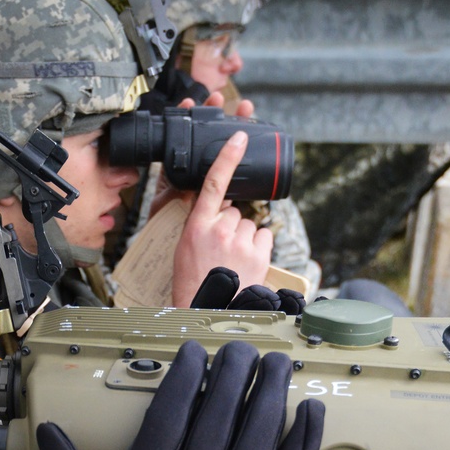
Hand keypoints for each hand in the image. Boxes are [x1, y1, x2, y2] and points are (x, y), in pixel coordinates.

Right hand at [38, 341, 323, 449]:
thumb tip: (47, 431)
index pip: (171, 416)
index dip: (186, 378)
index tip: (196, 352)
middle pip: (219, 417)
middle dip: (234, 374)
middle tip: (242, 349)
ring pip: (258, 439)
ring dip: (271, 394)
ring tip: (277, 363)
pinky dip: (303, 443)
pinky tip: (312, 412)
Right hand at [170, 133, 272, 305]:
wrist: (208, 313)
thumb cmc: (192, 284)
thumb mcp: (185, 249)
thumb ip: (201, 225)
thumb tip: (223, 212)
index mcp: (196, 227)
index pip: (214, 183)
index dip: (227, 157)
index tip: (240, 136)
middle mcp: (219, 230)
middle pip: (235, 211)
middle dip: (231, 225)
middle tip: (221, 250)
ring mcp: (241, 242)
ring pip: (250, 224)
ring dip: (244, 237)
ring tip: (233, 259)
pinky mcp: (259, 254)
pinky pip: (264, 236)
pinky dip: (259, 245)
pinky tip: (248, 260)